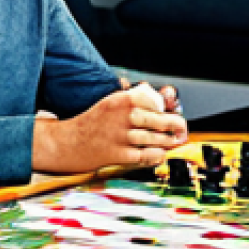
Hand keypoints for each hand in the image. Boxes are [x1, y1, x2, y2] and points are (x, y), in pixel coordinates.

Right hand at [32, 84, 188, 172]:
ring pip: (153, 138)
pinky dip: (156, 155)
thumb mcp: (109, 104)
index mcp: (120, 100)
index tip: (173, 113)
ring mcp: (119, 136)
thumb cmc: (91, 124)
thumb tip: (155, 93)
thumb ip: (131, 98)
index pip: (153, 101)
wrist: (67, 143)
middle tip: (182, 129)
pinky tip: (160, 153)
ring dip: (167, 141)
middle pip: (157, 120)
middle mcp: (121, 116)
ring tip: (174, 142)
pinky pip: (144, 155)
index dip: (167, 109)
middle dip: (174, 125)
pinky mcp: (117, 154)